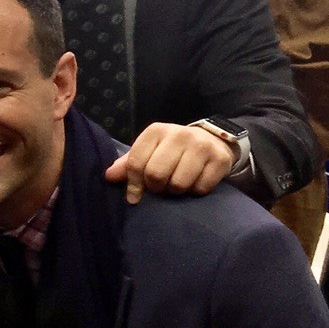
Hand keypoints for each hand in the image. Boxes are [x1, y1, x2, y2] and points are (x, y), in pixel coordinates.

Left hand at [103, 122, 234, 203]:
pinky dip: (195, 192)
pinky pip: (200, 189)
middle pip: (156, 175)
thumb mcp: (149, 151)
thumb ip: (128, 164)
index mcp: (156, 131)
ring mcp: (201, 146)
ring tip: (177, 184)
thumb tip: (109, 177)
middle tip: (160, 187)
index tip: (135, 196)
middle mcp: (179, 135)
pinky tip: (195, 182)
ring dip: (176, 191)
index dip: (133, 184)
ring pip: (179, 184)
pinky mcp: (219, 160)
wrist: (212, 141)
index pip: (136, 163)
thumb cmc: (172, 150)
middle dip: (156, 188)